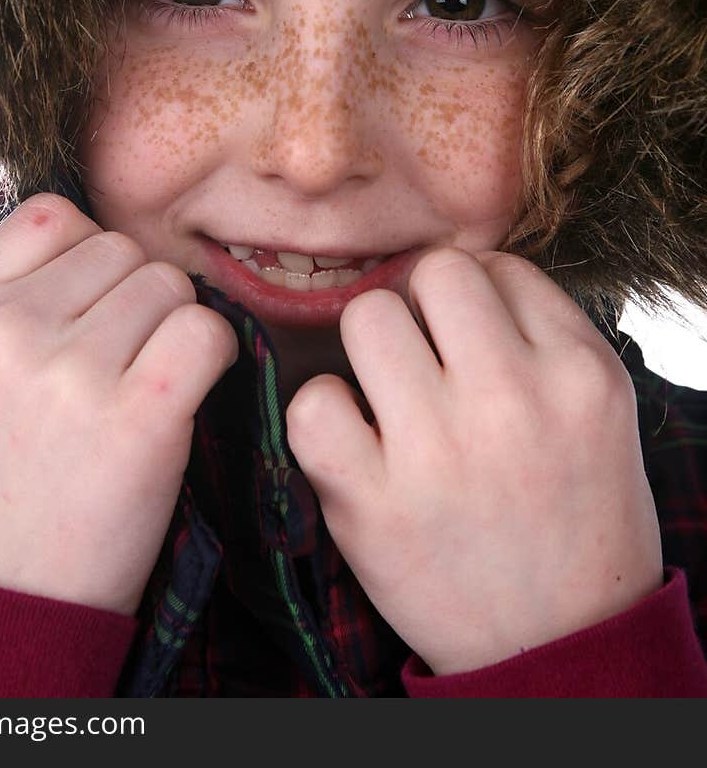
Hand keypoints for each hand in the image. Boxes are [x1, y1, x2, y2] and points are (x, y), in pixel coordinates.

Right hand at [0, 193, 237, 614]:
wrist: (5, 597)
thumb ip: (14, 294)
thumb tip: (103, 236)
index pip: (54, 214)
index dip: (89, 258)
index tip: (89, 313)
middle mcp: (9, 330)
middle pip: (124, 249)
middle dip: (136, 299)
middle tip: (116, 370)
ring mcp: (71, 370)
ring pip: (171, 285)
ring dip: (174, 330)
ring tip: (140, 392)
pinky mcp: (139, 413)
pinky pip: (208, 332)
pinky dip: (215, 357)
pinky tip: (183, 398)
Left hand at [286, 247, 662, 674]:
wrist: (559, 646)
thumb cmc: (574, 509)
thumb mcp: (597, 407)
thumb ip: (541, 329)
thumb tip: (453, 270)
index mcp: (577, 373)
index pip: (496, 265)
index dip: (475, 296)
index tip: (473, 340)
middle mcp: (512, 401)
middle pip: (432, 274)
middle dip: (421, 307)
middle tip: (426, 357)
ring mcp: (439, 453)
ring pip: (368, 317)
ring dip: (371, 350)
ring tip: (391, 396)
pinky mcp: (374, 505)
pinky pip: (312, 403)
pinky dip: (322, 415)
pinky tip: (354, 440)